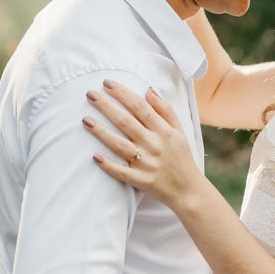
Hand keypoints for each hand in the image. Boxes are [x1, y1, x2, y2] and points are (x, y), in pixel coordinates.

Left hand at [83, 80, 203, 207]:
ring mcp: (147, 164)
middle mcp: (154, 145)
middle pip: (126, 122)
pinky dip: (109, 165)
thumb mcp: (179, 131)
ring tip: (85, 120)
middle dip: (107, 106)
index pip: (140, 107)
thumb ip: (165, 110)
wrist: (189, 191)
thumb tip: (149, 90)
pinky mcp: (142, 180)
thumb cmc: (182, 157)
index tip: (107, 83)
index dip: (123, 94)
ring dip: (102, 132)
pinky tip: (95, 156)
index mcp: (163, 131)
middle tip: (90, 94)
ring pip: (120, 145)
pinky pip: (122, 172)